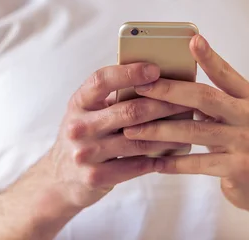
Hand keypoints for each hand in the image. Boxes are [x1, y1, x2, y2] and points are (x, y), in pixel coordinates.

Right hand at [20, 63, 190, 219]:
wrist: (60, 178)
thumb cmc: (86, 135)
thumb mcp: (89, 111)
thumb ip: (113, 96)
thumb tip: (157, 78)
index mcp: (78, 102)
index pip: (101, 80)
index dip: (129, 73)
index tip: (156, 69)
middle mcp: (78, 126)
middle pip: (129, 111)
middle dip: (163, 104)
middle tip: (188, 100)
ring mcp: (85, 154)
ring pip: (138, 140)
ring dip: (168, 133)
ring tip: (188, 126)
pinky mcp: (95, 177)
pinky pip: (136, 165)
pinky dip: (158, 158)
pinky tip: (174, 152)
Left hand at [123, 35, 248, 215]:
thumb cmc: (240, 139)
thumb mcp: (235, 113)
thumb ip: (211, 98)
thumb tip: (167, 81)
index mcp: (248, 97)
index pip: (225, 73)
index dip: (209, 57)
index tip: (192, 39)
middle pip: (205, 98)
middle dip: (169, 91)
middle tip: (141, 88)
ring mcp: (245, 142)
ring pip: (195, 132)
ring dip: (160, 130)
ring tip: (133, 130)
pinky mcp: (237, 168)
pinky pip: (197, 164)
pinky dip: (173, 162)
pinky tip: (154, 161)